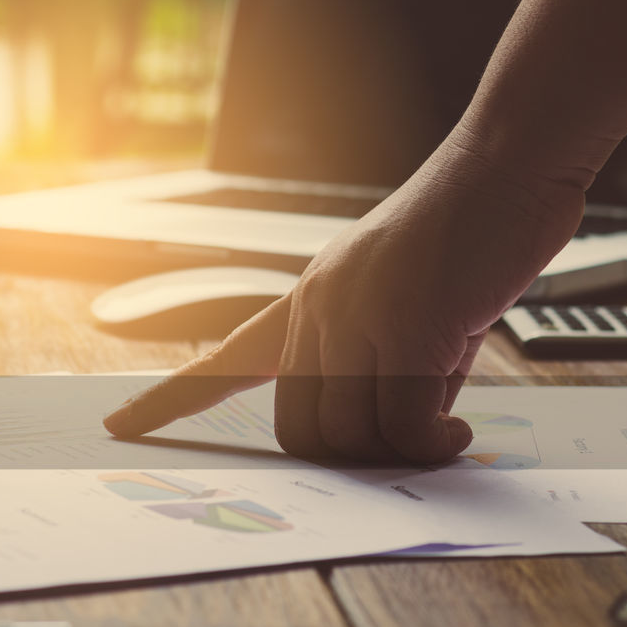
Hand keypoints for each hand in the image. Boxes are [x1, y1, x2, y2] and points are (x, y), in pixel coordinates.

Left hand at [103, 130, 585, 462]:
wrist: (506, 168)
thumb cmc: (461, 233)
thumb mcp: (404, 305)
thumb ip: (385, 365)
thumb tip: (398, 434)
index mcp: (304, 304)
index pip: (221, 361)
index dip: (167, 399)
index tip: (120, 422)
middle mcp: (316, 312)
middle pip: (298, 428)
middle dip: (346, 458)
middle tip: (403, 448)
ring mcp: (356, 318)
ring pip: (348, 433)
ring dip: (399, 453)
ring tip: (441, 435)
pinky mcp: (408, 326)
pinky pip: (403, 425)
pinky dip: (430, 444)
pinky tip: (455, 433)